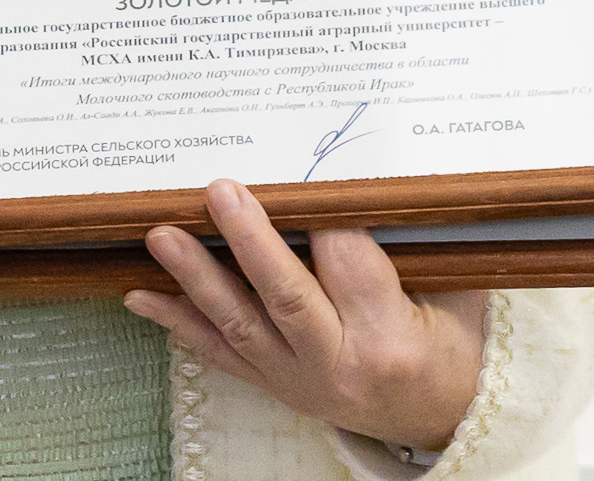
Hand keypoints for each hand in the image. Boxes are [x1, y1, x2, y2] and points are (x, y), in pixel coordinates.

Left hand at [127, 179, 489, 449]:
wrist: (436, 419)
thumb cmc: (447, 346)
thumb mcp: (454, 298)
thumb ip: (415, 246)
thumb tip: (372, 178)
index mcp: (391, 340)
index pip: (351, 267)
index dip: (327, 220)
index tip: (302, 172)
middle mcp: (339, 364)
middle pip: (287, 298)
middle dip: (249, 242)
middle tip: (218, 192)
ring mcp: (298, 380)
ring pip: (240, 325)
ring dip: (195, 278)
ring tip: (161, 236)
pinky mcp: (272, 385)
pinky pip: (219, 353)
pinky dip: (178, 323)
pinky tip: (139, 295)